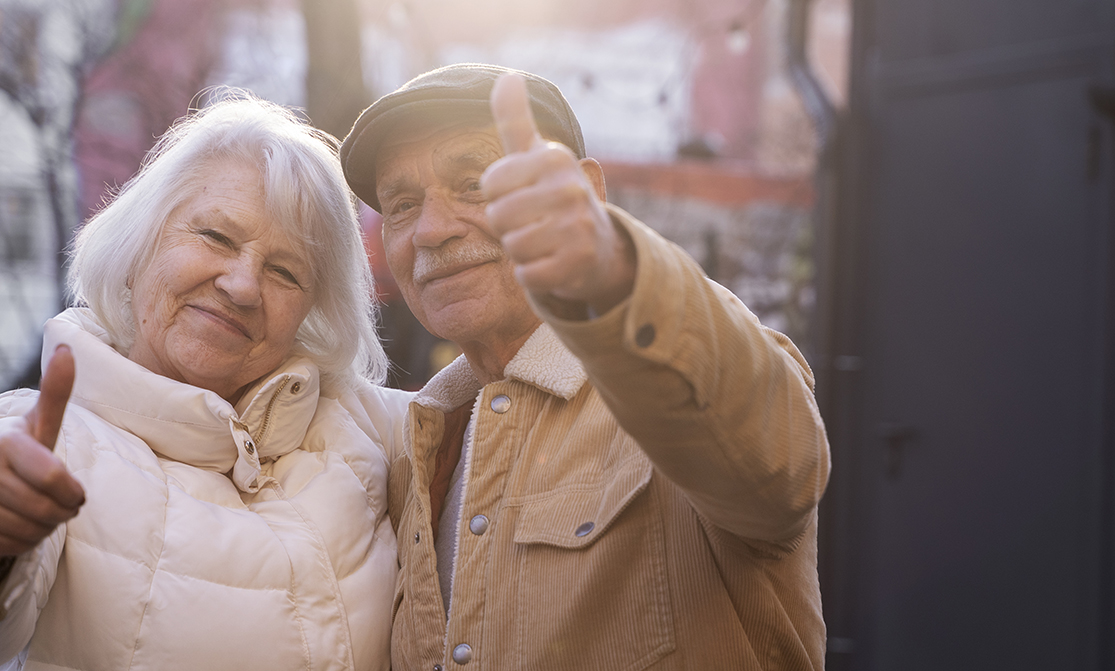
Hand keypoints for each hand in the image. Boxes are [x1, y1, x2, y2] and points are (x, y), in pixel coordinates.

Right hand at [0, 345, 84, 555]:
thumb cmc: (20, 450)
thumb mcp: (39, 423)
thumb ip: (55, 392)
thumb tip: (65, 349)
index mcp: (7, 441)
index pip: (53, 476)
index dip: (72, 493)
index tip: (77, 495)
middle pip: (44, 509)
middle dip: (63, 514)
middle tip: (64, 509)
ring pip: (28, 531)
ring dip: (43, 531)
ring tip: (41, 515)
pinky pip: (11, 546)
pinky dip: (23, 543)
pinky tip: (20, 526)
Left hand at [481, 73, 635, 316]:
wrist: (600, 246)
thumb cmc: (554, 196)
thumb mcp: (536, 156)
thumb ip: (515, 119)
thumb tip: (507, 76)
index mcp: (554, 157)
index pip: (490, 185)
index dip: (500, 196)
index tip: (525, 194)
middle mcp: (570, 188)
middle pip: (497, 217)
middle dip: (509, 227)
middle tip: (536, 223)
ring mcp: (578, 227)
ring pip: (512, 247)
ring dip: (522, 251)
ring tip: (545, 242)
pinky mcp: (579, 264)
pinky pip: (527, 275)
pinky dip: (533, 275)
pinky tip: (553, 263)